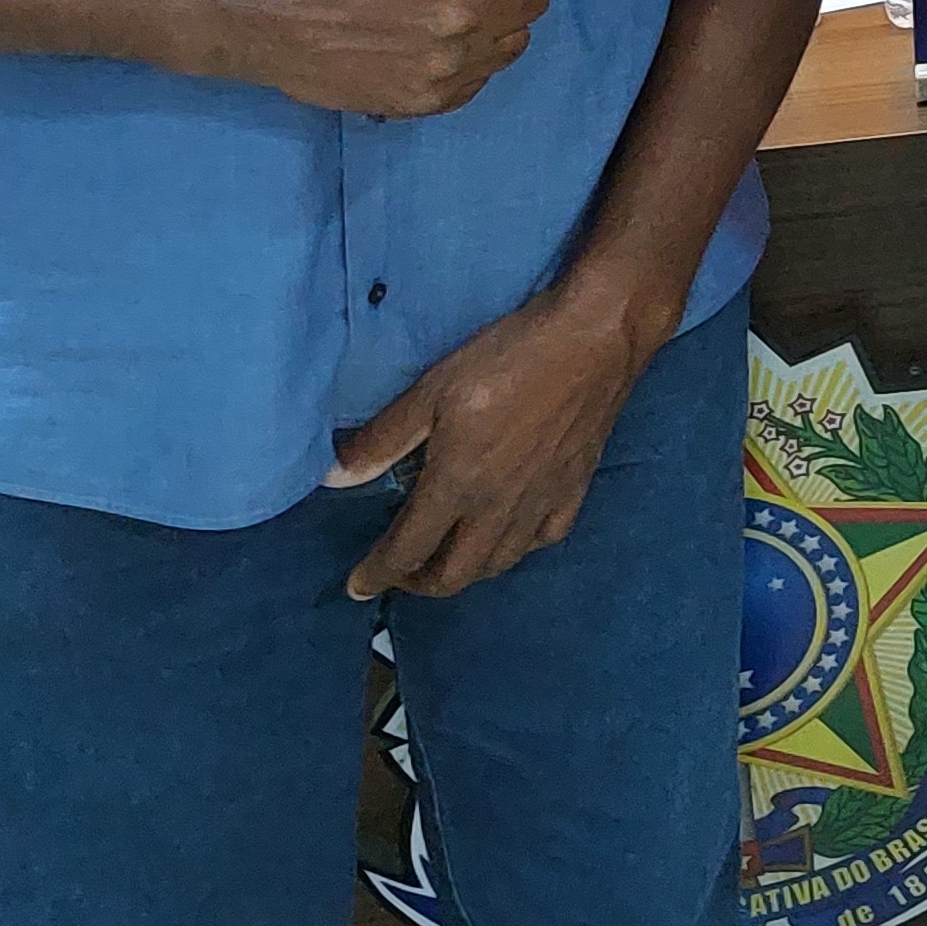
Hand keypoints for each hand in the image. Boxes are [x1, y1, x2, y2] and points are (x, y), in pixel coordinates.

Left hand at [329, 280, 655, 599]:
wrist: (594, 340)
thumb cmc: (507, 358)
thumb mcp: (432, 390)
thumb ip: (383, 439)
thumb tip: (332, 478)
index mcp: (457, 486)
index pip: (407, 550)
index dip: (377, 573)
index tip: (357, 585)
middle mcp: (498, 509)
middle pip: (454, 574)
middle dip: (419, 584)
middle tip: (401, 571)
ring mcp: (541, 504)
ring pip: (498, 564)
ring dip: (465, 570)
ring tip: (447, 556)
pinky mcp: (575, 490)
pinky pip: (542, 540)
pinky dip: (517, 549)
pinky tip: (509, 533)